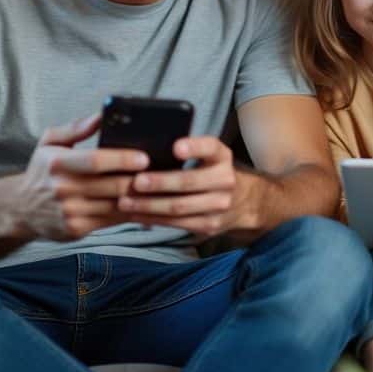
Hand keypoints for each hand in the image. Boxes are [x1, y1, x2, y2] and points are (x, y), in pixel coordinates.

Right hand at [8, 112, 148, 240]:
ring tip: (160, 188)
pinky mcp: (77, 229)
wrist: (20, 208)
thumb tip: (102, 115)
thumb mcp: (49, 142)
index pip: (95, 161)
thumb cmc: (42, 170)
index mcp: (57, 163)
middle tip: (163, 173)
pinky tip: (146, 204)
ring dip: (141, 198)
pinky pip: (112, 221)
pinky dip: (132, 213)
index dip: (122, 159)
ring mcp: (70, 212)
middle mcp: (63, 189)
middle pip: (112, 185)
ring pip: (116, 205)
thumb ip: (76, 127)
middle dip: (140, 180)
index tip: (145, 157)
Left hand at [116, 137, 251, 238]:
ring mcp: (219, 205)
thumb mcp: (211, 157)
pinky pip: (177, 223)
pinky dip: (153, 219)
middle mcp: (225, 180)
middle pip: (189, 182)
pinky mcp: (210, 225)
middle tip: (135, 181)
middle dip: (160, 182)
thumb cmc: (214, 172)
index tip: (175, 146)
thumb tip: (147, 152)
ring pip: (179, 207)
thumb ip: (190, 151)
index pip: (210, 147)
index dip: (194, 147)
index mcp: (222, 157)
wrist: (246, 202)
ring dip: (149, 205)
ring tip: (126, 202)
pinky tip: (136, 215)